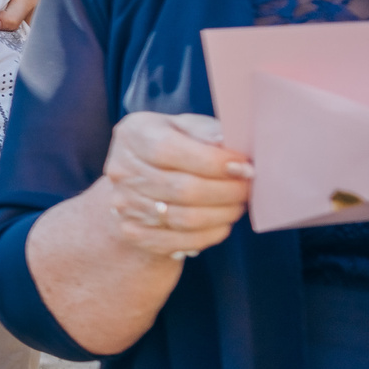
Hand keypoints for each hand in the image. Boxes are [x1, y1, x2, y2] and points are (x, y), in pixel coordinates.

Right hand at [99, 112, 253, 259]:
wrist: (136, 185)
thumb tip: (231, 147)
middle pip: (182, 188)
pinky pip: (181, 241)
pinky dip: (210, 234)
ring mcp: (124, 204)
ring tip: (238, 204)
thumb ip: (207, 131)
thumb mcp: (185, 128)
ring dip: (223, 213)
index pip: (169, 150)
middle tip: (247, 188)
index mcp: (133, 134)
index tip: (244, 166)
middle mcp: (121, 169)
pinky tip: (222, 222)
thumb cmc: (171, 149)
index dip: (212, 161)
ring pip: (186, 218)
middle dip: (226, 191)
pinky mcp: (133, 232)